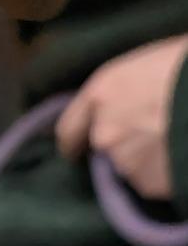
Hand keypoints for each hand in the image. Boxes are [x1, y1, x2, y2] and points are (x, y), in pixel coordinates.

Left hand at [56, 34, 187, 199]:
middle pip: (105, 149)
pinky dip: (168, 175)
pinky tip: (185, 156)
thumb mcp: (158, 60)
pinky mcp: (150, 185)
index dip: (76, 140)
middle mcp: (104, 132)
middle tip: (157, 133)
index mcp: (104, 92)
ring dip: (150, 160)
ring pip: (133, 167)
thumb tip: (138, 95)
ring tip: (178, 140)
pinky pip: (156, 183)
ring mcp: (126, 162)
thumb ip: (134, 87)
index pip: (69, 129)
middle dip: (126, 146)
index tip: (79, 148)